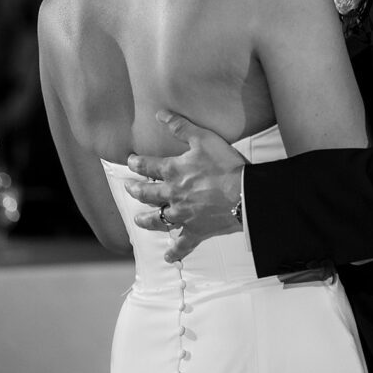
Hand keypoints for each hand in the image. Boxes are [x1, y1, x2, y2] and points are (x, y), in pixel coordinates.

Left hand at [125, 111, 247, 262]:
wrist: (244, 194)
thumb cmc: (225, 164)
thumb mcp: (203, 138)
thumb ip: (180, 126)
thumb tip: (160, 114)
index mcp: (173, 171)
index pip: (147, 166)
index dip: (136, 163)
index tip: (130, 161)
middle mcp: (172, 195)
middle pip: (147, 194)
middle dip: (135, 190)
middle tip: (128, 188)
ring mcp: (182, 215)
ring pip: (158, 220)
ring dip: (146, 220)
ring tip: (138, 221)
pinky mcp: (196, 231)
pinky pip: (182, 245)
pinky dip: (175, 252)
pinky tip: (168, 257)